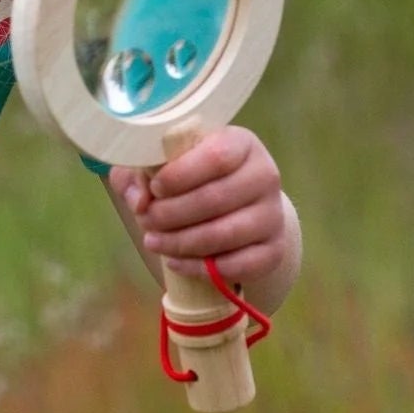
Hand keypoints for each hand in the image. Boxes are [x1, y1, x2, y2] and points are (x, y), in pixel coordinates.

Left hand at [108, 126, 293, 285]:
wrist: (228, 207)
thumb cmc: (186, 177)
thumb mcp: (156, 166)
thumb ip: (138, 174)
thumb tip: (140, 201)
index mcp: (239, 144)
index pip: (216, 157)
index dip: (180, 175)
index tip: (155, 187)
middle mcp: (265, 176)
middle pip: (217, 198)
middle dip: (170, 214)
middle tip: (146, 220)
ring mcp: (273, 214)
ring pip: (225, 234)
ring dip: (180, 242)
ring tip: (153, 241)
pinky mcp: (274, 249)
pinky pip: (240, 265)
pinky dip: (201, 268)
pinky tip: (176, 262)